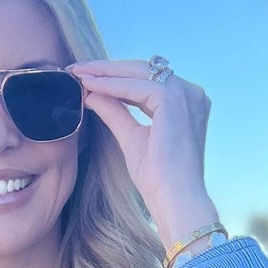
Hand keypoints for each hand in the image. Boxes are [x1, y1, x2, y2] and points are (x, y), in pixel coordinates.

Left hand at [65, 59, 219, 246]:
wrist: (175, 198)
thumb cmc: (159, 179)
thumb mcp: (132, 138)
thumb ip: (116, 113)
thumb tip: (92, 94)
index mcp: (185, 103)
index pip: (146, 81)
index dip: (115, 78)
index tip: (88, 77)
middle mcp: (190, 93)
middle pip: (142, 70)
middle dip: (107, 68)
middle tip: (77, 68)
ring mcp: (186, 94)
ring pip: (138, 72)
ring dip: (106, 72)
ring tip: (79, 73)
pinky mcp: (174, 99)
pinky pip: (135, 86)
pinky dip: (110, 85)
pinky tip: (89, 85)